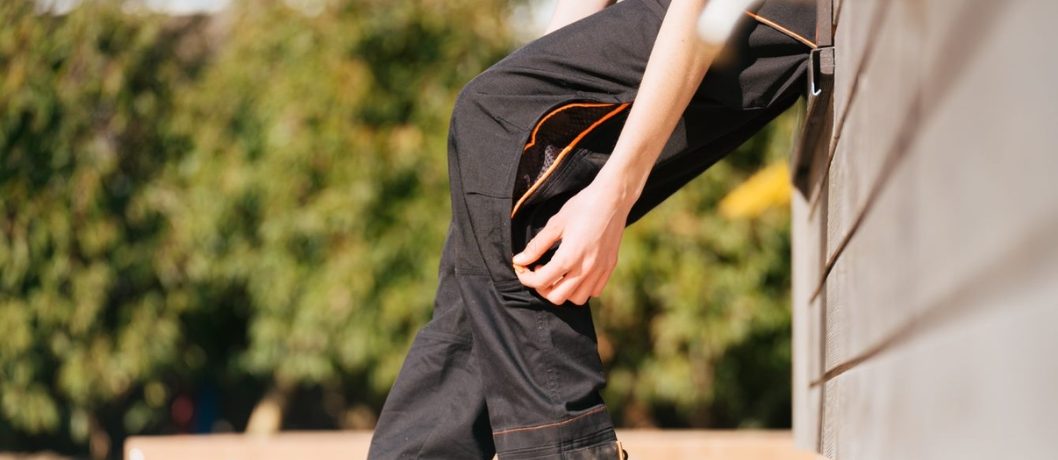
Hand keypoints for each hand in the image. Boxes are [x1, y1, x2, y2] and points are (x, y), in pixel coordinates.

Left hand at [512, 178, 632, 305]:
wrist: (613, 198)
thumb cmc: (582, 207)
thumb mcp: (555, 223)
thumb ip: (536, 246)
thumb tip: (519, 261)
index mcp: (569, 256)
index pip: (541, 281)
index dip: (526, 278)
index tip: (522, 269)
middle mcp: (586, 268)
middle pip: (557, 297)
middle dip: (542, 288)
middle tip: (539, 272)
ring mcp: (600, 269)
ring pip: (577, 299)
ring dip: (563, 291)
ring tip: (558, 274)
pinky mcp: (610, 267)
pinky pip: (594, 291)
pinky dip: (582, 288)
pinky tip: (575, 273)